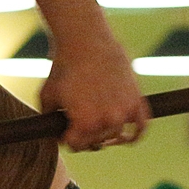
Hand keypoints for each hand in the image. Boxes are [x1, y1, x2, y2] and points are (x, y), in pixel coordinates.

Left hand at [40, 37, 151, 151]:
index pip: (76, 145)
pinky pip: (142, 125)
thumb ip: (50, 119)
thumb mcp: (47, 97)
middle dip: (84, 135)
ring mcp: (125, 111)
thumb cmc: (63, 68)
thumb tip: (54, 132)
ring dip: (105, 135)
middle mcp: (107, 120)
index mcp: (84, 124)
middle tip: (78, 125)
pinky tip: (127, 137)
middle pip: (95, 142)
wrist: (86, 42)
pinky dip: (135, 134)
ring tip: (97, 129)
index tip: (64, 130)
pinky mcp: (136, 100)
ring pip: (115, 135)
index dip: (66, 138)